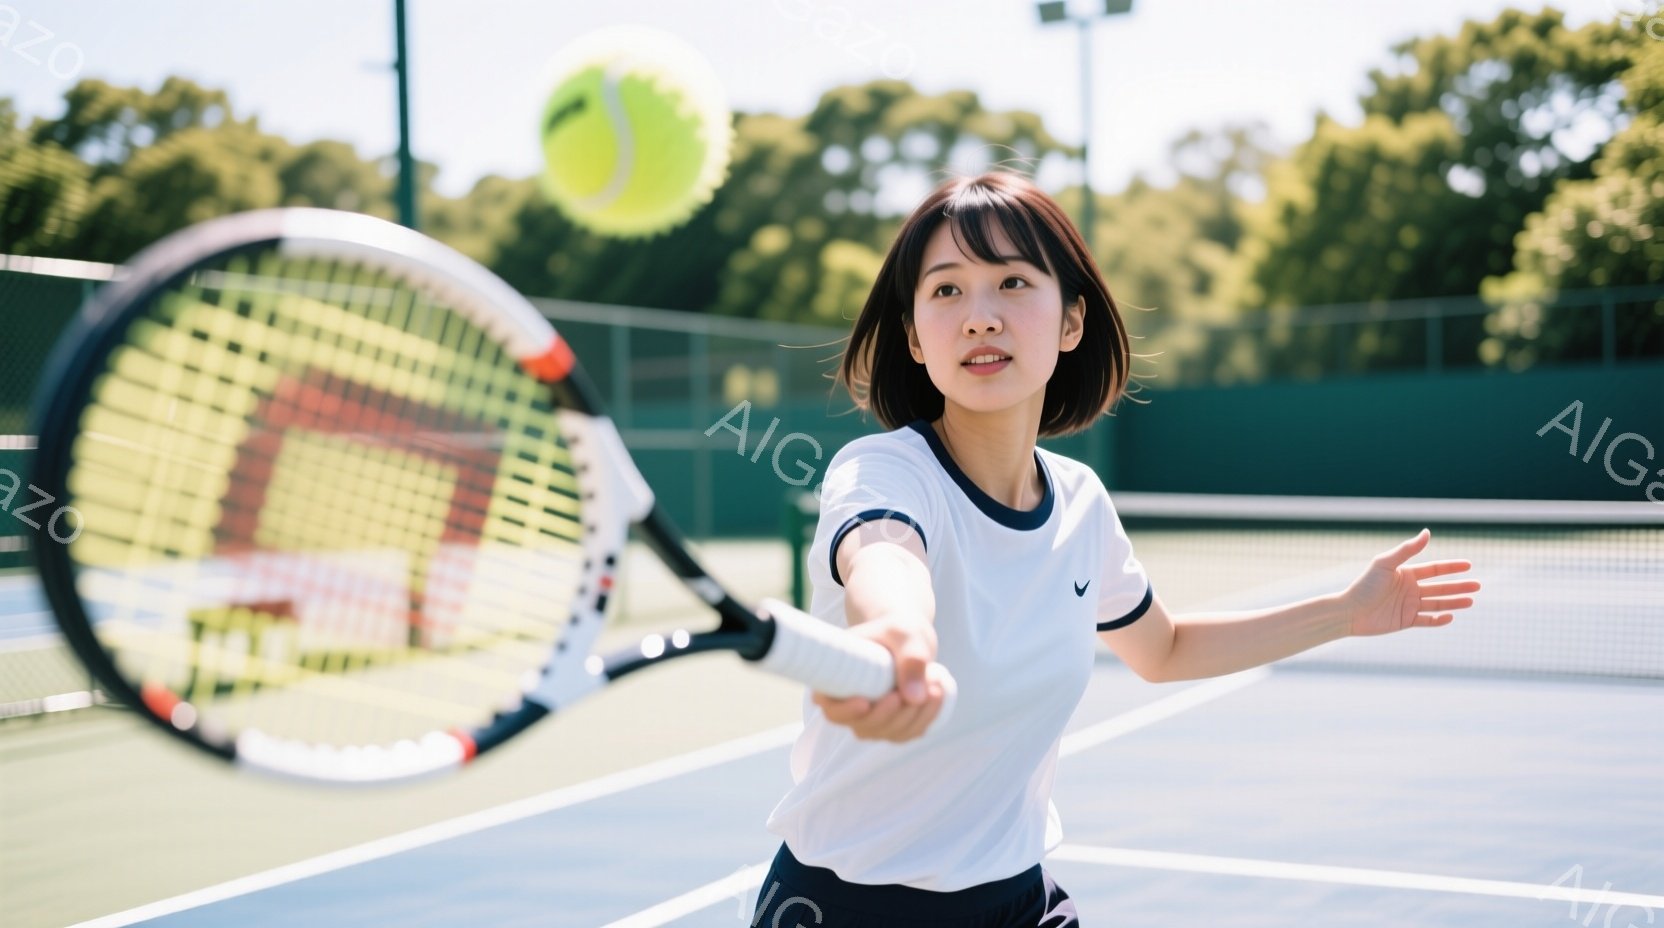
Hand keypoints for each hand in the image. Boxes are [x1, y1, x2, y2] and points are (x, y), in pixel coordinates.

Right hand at [812, 616, 945, 742]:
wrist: (908, 637)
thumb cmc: (897, 629)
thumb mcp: (904, 633)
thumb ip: (910, 658)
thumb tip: (914, 698)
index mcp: (838, 679)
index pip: (831, 708)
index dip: (845, 712)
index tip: (865, 702)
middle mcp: (851, 704)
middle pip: (864, 726)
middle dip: (893, 713)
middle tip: (920, 684)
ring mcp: (873, 718)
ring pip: (889, 733)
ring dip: (915, 715)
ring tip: (935, 682)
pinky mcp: (894, 723)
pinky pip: (909, 732)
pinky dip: (926, 717)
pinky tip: (938, 693)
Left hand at [1342, 529, 1480, 636]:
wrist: (1349, 612)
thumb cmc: (1365, 585)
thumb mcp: (1386, 564)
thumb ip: (1407, 550)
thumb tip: (1428, 532)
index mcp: (1406, 573)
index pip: (1434, 569)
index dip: (1451, 567)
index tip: (1469, 565)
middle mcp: (1409, 589)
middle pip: (1440, 587)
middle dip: (1459, 586)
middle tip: (1478, 586)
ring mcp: (1408, 606)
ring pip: (1437, 603)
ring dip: (1454, 602)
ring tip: (1471, 601)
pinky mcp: (1405, 621)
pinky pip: (1427, 621)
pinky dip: (1439, 620)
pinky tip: (1451, 616)